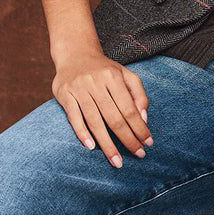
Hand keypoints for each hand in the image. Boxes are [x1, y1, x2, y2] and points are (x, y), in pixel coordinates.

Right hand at [52, 49, 152, 167]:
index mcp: (114, 77)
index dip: (139, 127)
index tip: (148, 143)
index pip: (129, 108)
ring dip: (107, 144)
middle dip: (127, 139)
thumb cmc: (104, 69)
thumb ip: (138, 94)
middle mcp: (96, 82)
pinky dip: (82, 133)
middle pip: (114, 117)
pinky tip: (91, 147)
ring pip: (95, 121)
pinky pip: (74, 117)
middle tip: (138, 155)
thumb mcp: (125, 75)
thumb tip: (143, 119)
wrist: (75, 53)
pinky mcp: (64, 94)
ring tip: (117, 160)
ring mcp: (79, 88)